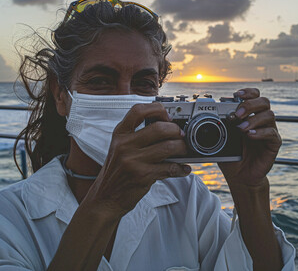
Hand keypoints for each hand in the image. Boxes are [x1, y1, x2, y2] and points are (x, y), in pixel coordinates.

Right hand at [85, 102, 189, 216]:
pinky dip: (181, 168)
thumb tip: (167, 128)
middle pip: (159, 128)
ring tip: (183, 150)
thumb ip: (137, 136)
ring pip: (168, 147)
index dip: (157, 110)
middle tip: (181, 135)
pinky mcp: (142, 176)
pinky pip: (169, 168)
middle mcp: (124, 145)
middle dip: (176, 130)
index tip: (167, 117)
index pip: (138, 111)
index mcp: (120, 134)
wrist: (105, 197)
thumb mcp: (119, 148)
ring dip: (182, 148)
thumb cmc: (116, 171)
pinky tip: (183, 169)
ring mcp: (133, 160)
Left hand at [218, 88, 281, 186]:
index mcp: (249, 115)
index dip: (247, 92)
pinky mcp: (273, 144)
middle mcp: (260, 120)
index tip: (236, 94)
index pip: (254, 96)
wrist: (239, 175)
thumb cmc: (230, 154)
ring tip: (240, 128)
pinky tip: (249, 135)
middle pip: (263, 102)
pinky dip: (260, 132)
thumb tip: (205, 116)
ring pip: (269, 115)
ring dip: (253, 119)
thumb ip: (217, 127)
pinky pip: (272, 133)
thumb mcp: (220, 138)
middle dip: (249, 104)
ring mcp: (268, 131)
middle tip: (237, 114)